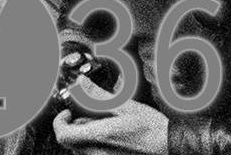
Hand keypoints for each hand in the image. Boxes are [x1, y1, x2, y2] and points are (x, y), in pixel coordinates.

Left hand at [53, 99, 168, 154]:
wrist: (170, 147)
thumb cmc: (152, 128)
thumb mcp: (125, 106)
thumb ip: (99, 96)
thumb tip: (82, 84)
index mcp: (100, 136)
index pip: (63, 135)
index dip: (60, 122)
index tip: (69, 112)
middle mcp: (97, 153)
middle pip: (71, 142)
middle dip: (76, 126)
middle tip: (90, 115)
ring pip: (81, 149)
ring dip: (86, 135)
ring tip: (105, 124)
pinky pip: (93, 154)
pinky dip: (96, 143)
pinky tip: (111, 135)